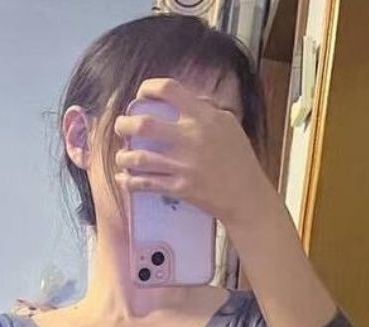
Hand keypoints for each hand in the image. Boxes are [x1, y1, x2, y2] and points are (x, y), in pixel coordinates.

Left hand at [113, 77, 277, 230]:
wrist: (246, 196)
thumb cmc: (239, 159)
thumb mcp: (228, 124)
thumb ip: (206, 109)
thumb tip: (186, 98)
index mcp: (204, 116)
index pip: (170, 90)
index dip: (149, 88)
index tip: (141, 95)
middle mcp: (191, 138)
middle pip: (145, 124)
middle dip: (125, 124)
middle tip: (121, 127)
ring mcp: (184, 165)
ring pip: (140, 158)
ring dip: (124, 157)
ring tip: (122, 157)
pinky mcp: (180, 188)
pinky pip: (146, 184)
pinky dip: (130, 182)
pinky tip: (123, 179)